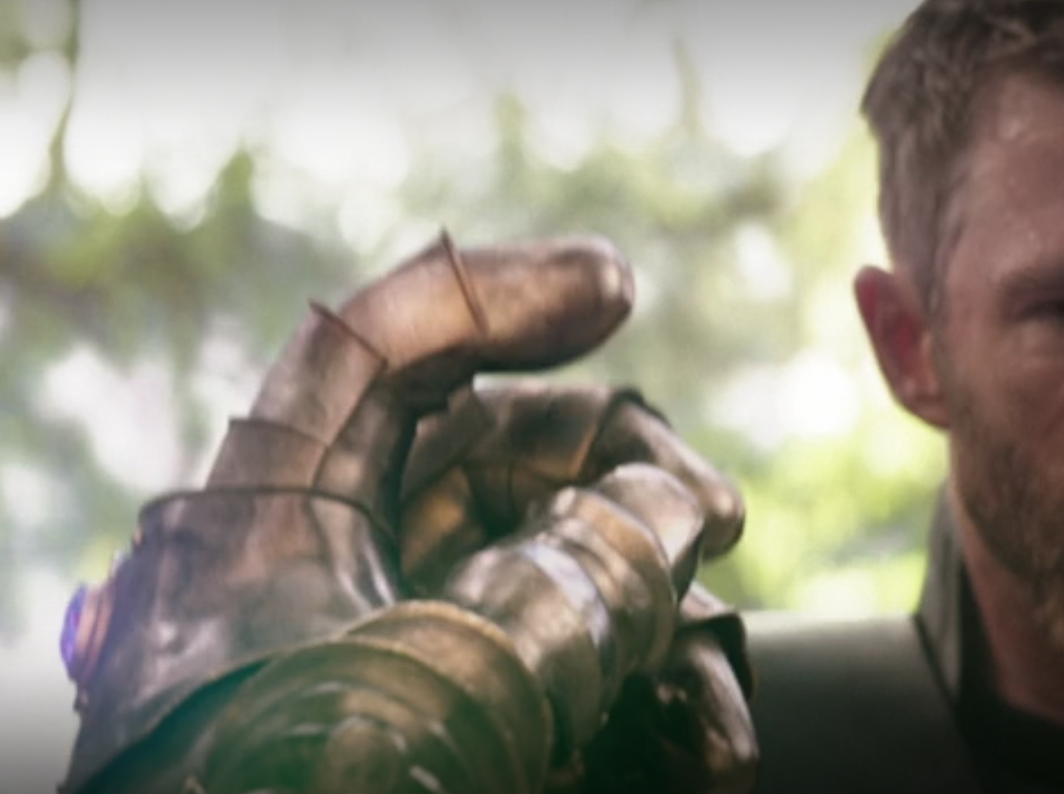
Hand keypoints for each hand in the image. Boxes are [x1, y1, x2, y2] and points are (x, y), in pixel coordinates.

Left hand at [63, 232, 755, 793]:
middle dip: (625, 473)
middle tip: (710, 515)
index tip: (617, 290)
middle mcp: (345, 587)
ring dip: (665, 612)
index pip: (371, 355)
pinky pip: (587, 684)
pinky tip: (704, 757)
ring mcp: (422, 671)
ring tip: (708, 687)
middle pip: (504, 455)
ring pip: (568, 573)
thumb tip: (678, 509)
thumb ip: (583, 568)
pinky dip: (658, 706)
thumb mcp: (452, 677)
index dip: (497, 296)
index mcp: (272, 535)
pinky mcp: (484, 745)